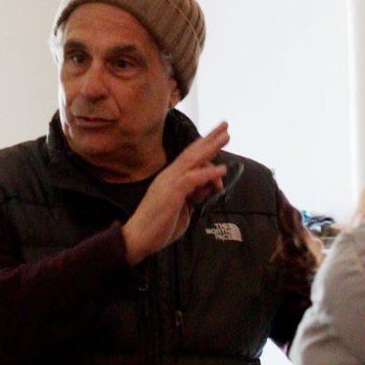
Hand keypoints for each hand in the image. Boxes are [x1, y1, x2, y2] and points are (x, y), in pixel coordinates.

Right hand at [121, 122, 228, 265]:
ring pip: (192, 160)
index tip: (218, 137)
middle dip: (210, 138)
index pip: (190, 157)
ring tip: (226, 137)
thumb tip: (210, 185)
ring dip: (211, 148)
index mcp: (170, 178)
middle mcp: (169, 175)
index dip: (204, 146)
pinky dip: (208, 173)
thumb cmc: (159, 226)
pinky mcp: (171, 192)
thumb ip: (196, 195)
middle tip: (225, 126)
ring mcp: (169, 182)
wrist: (137, 238)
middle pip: (192, 152)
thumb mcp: (184, 209)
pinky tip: (222, 169)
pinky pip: (193, 179)